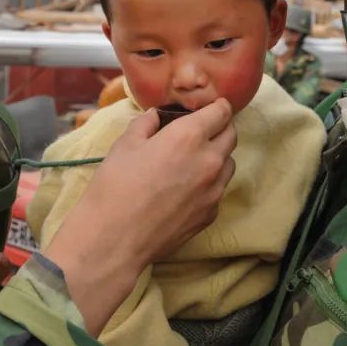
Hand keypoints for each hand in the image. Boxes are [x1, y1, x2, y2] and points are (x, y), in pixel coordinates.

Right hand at [45, 99, 235, 333]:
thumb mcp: (125, 145)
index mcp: (189, 136)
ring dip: (218, 156)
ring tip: (194, 160)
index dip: (218, 106)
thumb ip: (146, 124)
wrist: (115, 239)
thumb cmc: (115, 186)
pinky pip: (218, 190)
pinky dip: (210, 183)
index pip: (222, 112)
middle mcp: (210, 161)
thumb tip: (156, 116)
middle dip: (220, 128)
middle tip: (202, 130)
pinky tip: (187, 188)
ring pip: (229, 164)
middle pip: (231, 136)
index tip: (211, 107)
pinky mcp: (210, 214)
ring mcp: (214, 190)